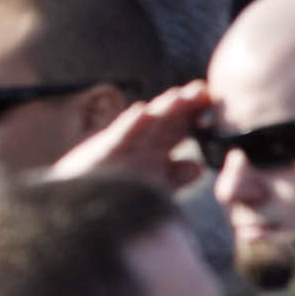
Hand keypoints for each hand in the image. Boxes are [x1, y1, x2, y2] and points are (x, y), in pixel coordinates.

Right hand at [47, 81, 210, 187]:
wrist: (78, 206)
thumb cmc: (114, 196)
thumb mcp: (149, 187)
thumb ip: (174, 178)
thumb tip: (198, 167)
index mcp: (154, 150)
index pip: (179, 128)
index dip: (196, 115)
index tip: (216, 103)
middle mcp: (141, 144)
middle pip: (166, 120)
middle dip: (184, 105)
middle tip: (203, 89)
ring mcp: (123, 145)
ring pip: (146, 123)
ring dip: (161, 108)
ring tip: (178, 95)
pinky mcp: (104, 151)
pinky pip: (120, 136)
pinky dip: (131, 123)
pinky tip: (142, 112)